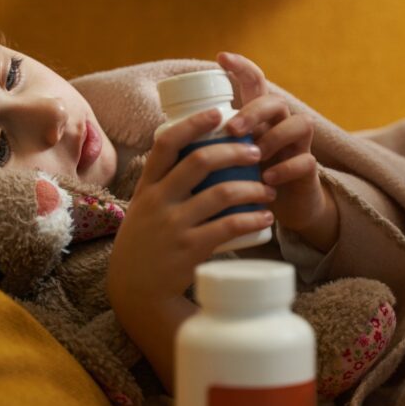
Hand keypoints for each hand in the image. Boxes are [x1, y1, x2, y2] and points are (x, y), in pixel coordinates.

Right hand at [106, 108, 275, 304]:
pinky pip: (228, 227)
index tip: (218, 113)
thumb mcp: (144, 208)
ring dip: (252, 188)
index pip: (166, 143)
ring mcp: (173, 225)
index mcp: (147, 186)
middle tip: (257, 152)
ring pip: (221, 193)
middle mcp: (158, 201)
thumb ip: (164, 185)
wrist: (135, 291)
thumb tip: (196, 155)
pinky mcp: (189, 249)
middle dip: (234, 151)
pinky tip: (265, 218)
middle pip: (200, 161)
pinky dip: (251, 219)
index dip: (193, 124)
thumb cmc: (146, 244)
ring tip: (269, 190)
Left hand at [218, 52, 338, 250]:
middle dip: (254, 110)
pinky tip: (267, 179)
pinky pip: (304, 161)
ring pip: (299, 123)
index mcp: (257, 118)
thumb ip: (206, 147)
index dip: (241, 67)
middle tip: (232, 128)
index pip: (254, 83)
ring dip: (275, 137)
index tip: (221, 58)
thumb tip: (164, 136)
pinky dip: (286, 168)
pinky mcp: (308, 170)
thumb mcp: (225, 161)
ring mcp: (297, 146)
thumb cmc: (245, 183)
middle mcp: (280, 125)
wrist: (280, 212)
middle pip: (275, 100)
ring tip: (254, 156)